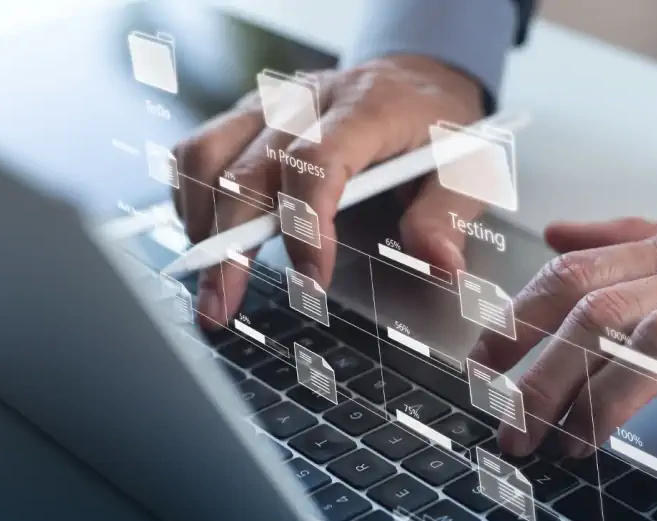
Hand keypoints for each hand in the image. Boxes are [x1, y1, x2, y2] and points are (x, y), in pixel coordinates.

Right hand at [172, 55, 484, 328]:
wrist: (418, 78)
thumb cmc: (438, 127)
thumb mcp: (465, 168)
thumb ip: (446, 216)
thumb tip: (440, 266)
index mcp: (365, 109)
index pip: (317, 164)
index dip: (306, 225)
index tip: (311, 281)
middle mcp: (307, 102)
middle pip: (247, 170)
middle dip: (229, 246)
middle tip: (222, 306)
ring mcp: (269, 106)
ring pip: (207, 156)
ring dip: (200, 222)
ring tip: (210, 280)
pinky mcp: (247, 116)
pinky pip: (198, 149)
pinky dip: (191, 196)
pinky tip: (206, 236)